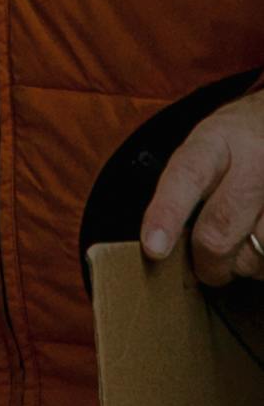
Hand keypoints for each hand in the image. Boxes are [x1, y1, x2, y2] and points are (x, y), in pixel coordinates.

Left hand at [139, 94, 263, 286]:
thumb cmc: (237, 143)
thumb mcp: (206, 143)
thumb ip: (184, 184)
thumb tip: (160, 243)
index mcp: (217, 138)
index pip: (187, 176)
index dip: (168, 213)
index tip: (153, 247)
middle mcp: (254, 161)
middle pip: (219, 230)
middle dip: (206, 262)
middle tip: (204, 266)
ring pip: (254, 255)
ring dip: (241, 265)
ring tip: (242, 241)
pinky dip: (262, 263)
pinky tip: (262, 242)